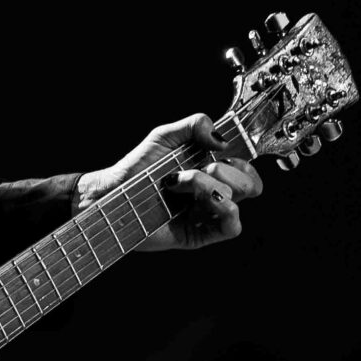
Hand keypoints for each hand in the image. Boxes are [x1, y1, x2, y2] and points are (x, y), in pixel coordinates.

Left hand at [77, 113, 279, 250]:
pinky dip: (223, 208)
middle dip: (226, 170)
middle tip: (198, 168)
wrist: (111, 193)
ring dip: (206, 185)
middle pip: (249, 184)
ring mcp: (206, 215)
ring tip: (176, 183)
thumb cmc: (137, 167)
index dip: (245, 158)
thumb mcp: (165, 136)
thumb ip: (195, 125)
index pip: (247, 169)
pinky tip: (200, 200)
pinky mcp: (199, 235)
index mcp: (210, 171)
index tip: (225, 151)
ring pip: (236, 199)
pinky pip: (232, 227)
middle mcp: (212, 193)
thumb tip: (222, 140)